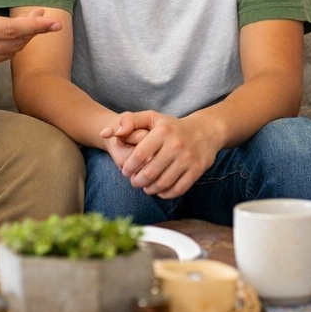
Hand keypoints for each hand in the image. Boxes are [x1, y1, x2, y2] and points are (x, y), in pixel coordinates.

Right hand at [0, 0, 59, 77]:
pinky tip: (8, 37)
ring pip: (6, 54)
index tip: (54, 22)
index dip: (35, 26)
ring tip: (30, 25)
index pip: (9, 29)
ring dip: (22, 41)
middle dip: (33, 31)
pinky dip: (6, 49)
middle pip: (13, 44)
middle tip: (44, 17)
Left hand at [101, 111, 219, 199]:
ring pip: (163, 183)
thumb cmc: (171, 126)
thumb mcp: (150, 118)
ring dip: (150, 189)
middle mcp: (176, 144)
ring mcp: (188, 158)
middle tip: (135, 181)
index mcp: (162, 131)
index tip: (126, 171)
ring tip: (146, 187)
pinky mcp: (197, 170)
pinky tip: (161, 190)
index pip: (138, 155)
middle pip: (149, 173)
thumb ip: (127, 122)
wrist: (205, 131)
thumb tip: (105, 133)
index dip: (129, 167)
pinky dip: (166, 194)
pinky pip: (178, 189)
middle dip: (137, 182)